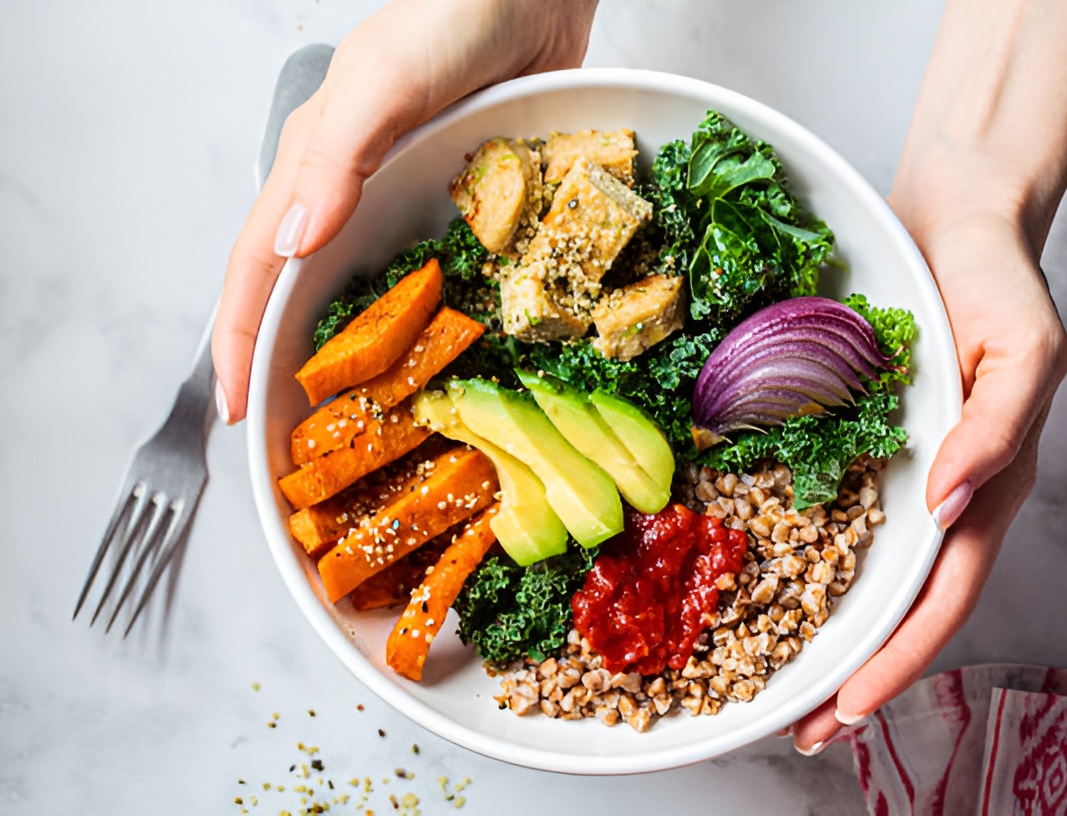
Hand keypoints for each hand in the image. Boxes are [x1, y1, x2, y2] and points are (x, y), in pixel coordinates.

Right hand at [212, 0, 597, 422]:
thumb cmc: (449, 14)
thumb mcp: (380, 83)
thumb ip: (335, 159)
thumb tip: (295, 248)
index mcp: (314, 167)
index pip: (259, 270)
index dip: (240, 343)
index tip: (238, 415)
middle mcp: (352, 192)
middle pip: (305, 295)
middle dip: (292, 366)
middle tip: (297, 442)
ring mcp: (405, 201)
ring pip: (367, 293)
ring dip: (360, 356)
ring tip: (366, 421)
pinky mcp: (459, 202)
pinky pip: (432, 275)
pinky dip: (425, 322)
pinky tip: (443, 359)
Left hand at [790, 210, 1066, 752]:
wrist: (954, 217)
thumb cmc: (999, 279)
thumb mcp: (1024, 348)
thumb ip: (997, 429)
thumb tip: (949, 507)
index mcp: (984, 487)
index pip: (941, 598)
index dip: (895, 660)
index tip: (842, 710)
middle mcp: (936, 493)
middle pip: (894, 604)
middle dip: (848, 672)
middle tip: (790, 728)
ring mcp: (895, 471)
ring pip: (856, 569)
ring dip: (815, 627)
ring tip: (762, 673)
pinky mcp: (854, 439)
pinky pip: (822, 506)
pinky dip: (792, 551)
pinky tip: (746, 571)